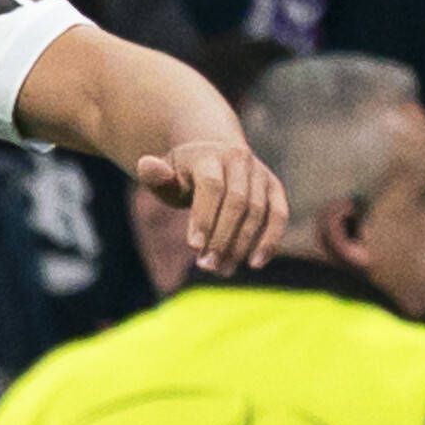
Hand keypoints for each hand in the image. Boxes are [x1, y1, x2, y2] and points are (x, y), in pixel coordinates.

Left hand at [136, 139, 287, 276]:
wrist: (214, 157)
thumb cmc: (182, 175)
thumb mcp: (164, 175)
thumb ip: (155, 176)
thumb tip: (145, 165)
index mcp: (210, 155)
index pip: (211, 186)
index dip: (204, 217)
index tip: (193, 246)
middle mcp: (240, 160)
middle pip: (236, 202)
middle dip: (222, 237)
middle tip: (206, 266)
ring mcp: (260, 173)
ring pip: (257, 212)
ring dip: (241, 244)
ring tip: (222, 270)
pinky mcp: (275, 188)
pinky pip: (278, 215)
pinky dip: (270, 240)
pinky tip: (255, 264)